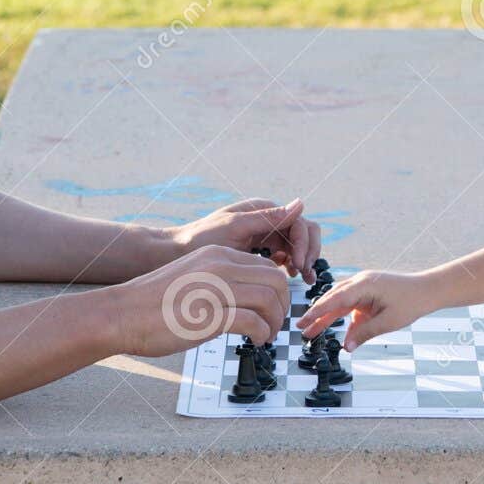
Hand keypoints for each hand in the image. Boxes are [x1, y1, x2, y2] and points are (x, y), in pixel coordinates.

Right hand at [105, 245, 290, 357]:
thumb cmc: (154, 302)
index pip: (266, 266)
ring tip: (266, 335)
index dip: (277, 290)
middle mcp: (219, 266)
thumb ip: (220, 280)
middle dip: (283, 305)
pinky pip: (254, 322)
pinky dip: (262, 334)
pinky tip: (255, 341)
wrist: (122, 314)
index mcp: (217, 255)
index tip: (272, 308)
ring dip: (275, 322)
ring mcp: (215, 290)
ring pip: (270, 300)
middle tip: (275, 323)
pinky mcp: (209, 316)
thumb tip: (248, 298)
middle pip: (276, 280)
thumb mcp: (193, 276)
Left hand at [171, 198, 322, 281]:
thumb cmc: (199, 239)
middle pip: (303, 231)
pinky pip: (285, 257)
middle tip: (305, 273)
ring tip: (304, 280)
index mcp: (261, 210)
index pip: (298, 222)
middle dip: (309, 251)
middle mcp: (266, 220)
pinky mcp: (259, 252)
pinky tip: (292, 280)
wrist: (173, 254)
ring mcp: (264, 236)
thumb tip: (300, 204)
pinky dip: (292, 266)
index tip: (299, 264)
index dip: (304, 243)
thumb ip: (267, 218)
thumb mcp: (234, 228)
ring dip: (305, 259)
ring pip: (297, 245)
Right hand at [297, 269, 438, 350]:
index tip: (303, 322)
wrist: (428, 290)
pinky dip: (343, 319)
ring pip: (339, 302)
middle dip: (316, 315)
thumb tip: (346, 347)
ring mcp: (363, 287)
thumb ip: (365, 333)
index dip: (318, 311)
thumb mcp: (388, 322)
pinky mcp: (367, 294)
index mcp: (364, 285)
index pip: (335, 298)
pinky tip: (339, 333)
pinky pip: (350, 306)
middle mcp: (360, 282)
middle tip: (300, 329)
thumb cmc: (411, 302)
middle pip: (333, 299)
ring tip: (310, 333)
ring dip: (326, 317)